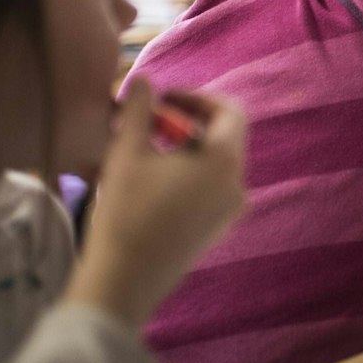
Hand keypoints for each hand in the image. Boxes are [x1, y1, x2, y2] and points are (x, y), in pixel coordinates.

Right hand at [66, 82, 246, 328]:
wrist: (125, 281)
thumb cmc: (126, 212)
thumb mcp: (127, 152)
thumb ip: (138, 110)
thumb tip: (144, 80)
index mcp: (224, 161)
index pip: (229, 110)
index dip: (196, 97)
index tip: (161, 100)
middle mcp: (237, 185)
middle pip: (223, 137)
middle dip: (186, 122)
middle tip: (147, 124)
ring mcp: (230, 212)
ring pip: (215, 164)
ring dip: (186, 148)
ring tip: (145, 152)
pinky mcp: (217, 231)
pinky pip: (211, 189)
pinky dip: (189, 174)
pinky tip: (153, 183)